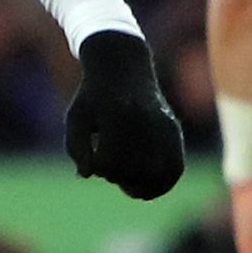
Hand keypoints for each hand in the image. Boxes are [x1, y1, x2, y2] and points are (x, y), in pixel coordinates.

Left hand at [65, 31, 184, 199]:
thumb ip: (76, 149)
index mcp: (117, 114)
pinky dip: (162, 183)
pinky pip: (175, 168)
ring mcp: (163, 125)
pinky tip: (147, 184)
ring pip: (157, 174)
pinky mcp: (173, 130)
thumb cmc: (94, 97)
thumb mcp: (76, 118)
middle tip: (110, 166)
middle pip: (133, 171)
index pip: (108, 162)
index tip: (95, 159)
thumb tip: (88, 175)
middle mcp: (144, 120)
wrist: (123, 67)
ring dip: (140, 184)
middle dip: (118, 176)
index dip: (99, 168)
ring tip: (128, 180)